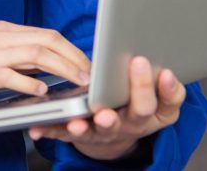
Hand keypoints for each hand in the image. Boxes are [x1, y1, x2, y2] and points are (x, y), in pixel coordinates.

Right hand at [0, 21, 90, 104]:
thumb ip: (19, 54)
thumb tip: (51, 62)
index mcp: (5, 31)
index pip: (47, 35)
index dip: (71, 49)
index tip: (87, 64)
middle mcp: (0, 39)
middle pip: (46, 41)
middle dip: (73, 57)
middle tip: (89, 73)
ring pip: (35, 55)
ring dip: (62, 68)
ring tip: (77, 80)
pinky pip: (11, 75)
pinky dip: (30, 81)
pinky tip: (42, 89)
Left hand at [27, 55, 186, 160]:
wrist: (115, 137)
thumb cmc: (133, 106)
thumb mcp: (156, 100)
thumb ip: (163, 86)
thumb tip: (166, 69)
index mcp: (153, 113)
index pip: (166, 103)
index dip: (169, 89)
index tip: (166, 71)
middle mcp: (132, 124)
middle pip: (139, 112)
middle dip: (137, 91)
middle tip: (134, 68)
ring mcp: (107, 132)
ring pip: (102, 128)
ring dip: (92, 123)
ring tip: (80, 118)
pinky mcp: (81, 135)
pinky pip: (64, 133)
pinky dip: (50, 130)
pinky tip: (37, 128)